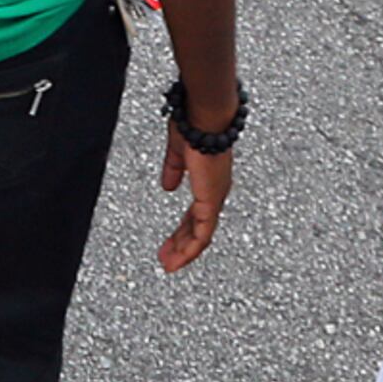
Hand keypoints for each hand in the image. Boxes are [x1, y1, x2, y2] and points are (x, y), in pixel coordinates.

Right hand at [157, 118, 234, 274]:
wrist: (205, 116)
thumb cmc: (194, 122)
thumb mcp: (177, 150)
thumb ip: (173, 169)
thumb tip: (167, 187)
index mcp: (208, 179)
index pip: (196, 212)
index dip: (183, 229)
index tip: (171, 241)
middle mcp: (215, 191)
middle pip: (198, 227)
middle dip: (181, 244)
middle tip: (167, 258)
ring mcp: (215, 197)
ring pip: (202, 235)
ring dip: (184, 251)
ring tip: (169, 264)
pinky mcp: (212, 201)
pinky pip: (203, 233)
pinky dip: (190, 249)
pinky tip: (178, 258)